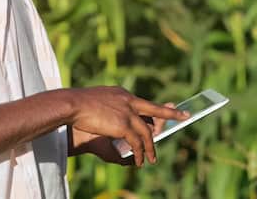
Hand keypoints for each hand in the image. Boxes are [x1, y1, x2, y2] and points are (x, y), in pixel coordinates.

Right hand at [66, 87, 187, 166]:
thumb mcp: (98, 107)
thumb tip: (114, 128)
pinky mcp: (124, 124)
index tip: (167, 107)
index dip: (155, 109)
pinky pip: (137, 142)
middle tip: (184, 116)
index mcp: (122, 94)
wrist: (72, 104)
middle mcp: (129, 101)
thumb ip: (110, 117)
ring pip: (146, 132)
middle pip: (154, 110)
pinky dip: (140, 153)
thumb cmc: (79, 106)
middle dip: (170, 114)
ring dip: (150, 147)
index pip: (143, 103)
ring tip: (152, 158)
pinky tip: (140, 160)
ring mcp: (128, 112)